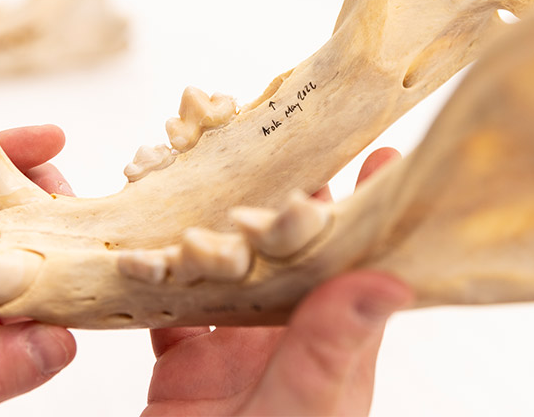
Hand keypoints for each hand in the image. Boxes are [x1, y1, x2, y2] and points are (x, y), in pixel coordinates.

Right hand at [143, 148, 412, 415]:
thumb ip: (330, 347)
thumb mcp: (303, 405)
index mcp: (328, 347)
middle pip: (286, 256)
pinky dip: (152, 276)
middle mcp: (283, 340)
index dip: (368, 215)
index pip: (356, 267)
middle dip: (279, 203)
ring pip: (223, 272)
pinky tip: (144, 245)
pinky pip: (166, 307)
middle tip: (276, 143)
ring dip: (210, 231)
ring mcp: (233, 350)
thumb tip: (389, 281)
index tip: (380, 156)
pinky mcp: (184, 366)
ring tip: (204, 176)